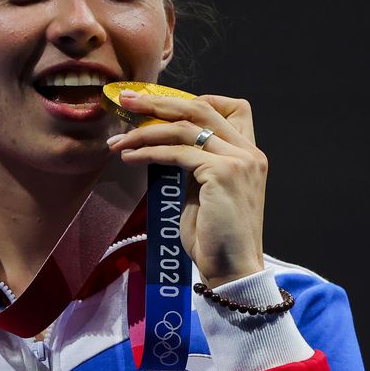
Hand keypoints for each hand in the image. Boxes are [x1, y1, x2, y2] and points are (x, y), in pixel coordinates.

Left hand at [106, 90, 266, 286]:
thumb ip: (195, 163)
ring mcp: (239, 161)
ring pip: (184, 128)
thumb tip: (164, 143)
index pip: (233, 107)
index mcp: (250, 153)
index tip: (162, 106)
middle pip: (201, 108)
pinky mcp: (222, 173)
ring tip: (119, 141)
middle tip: (127, 100)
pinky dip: (149, 152)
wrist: (232, 270)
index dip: (196, 101)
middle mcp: (249, 152)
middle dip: (160, 102)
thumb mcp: (205, 190)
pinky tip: (129, 158)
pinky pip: (176, 152)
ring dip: (145, 131)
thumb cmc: (215, 237)